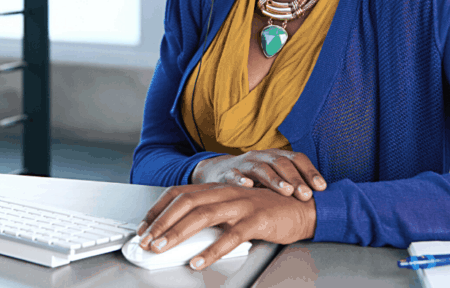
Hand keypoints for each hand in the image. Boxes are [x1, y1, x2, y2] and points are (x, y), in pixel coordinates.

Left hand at [135, 183, 315, 269]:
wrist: (305, 208)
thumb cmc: (269, 210)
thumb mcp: (235, 208)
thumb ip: (213, 215)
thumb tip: (183, 233)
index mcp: (219, 188)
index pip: (179, 193)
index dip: (158, 209)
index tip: (143, 227)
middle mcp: (227, 192)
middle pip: (186, 202)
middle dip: (161, 222)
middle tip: (146, 241)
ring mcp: (242, 204)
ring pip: (203, 216)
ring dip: (178, 233)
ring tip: (162, 248)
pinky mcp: (258, 219)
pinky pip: (231, 236)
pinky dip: (212, 250)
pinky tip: (200, 261)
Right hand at [192, 149, 326, 200]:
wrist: (219, 173)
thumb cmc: (254, 180)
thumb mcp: (274, 178)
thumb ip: (292, 185)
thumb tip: (321, 200)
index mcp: (276, 156)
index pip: (297, 159)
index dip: (310, 171)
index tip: (322, 188)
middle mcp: (262, 156)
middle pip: (281, 163)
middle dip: (295, 179)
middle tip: (306, 195)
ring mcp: (244, 164)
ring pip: (260, 168)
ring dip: (275, 179)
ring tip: (286, 191)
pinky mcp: (226, 173)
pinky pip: (233, 175)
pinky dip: (240, 180)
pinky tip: (248, 187)